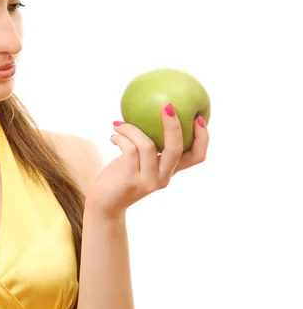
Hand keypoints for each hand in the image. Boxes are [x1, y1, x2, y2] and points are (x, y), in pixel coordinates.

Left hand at [85, 103, 208, 219]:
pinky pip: (129, 150)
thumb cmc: (121, 176)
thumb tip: (147, 111)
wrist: (105, 203)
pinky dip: (121, 137)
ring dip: (132, 129)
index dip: (203, 138)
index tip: (198, 118)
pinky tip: (114, 135)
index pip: (197, 157)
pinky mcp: (131, 181)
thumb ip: (147, 145)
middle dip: (174, 126)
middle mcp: (163, 177)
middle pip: (177, 150)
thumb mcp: (138, 160)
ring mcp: (148, 181)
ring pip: (148, 146)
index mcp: (170, 170)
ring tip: (119, 124)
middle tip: (167, 106)